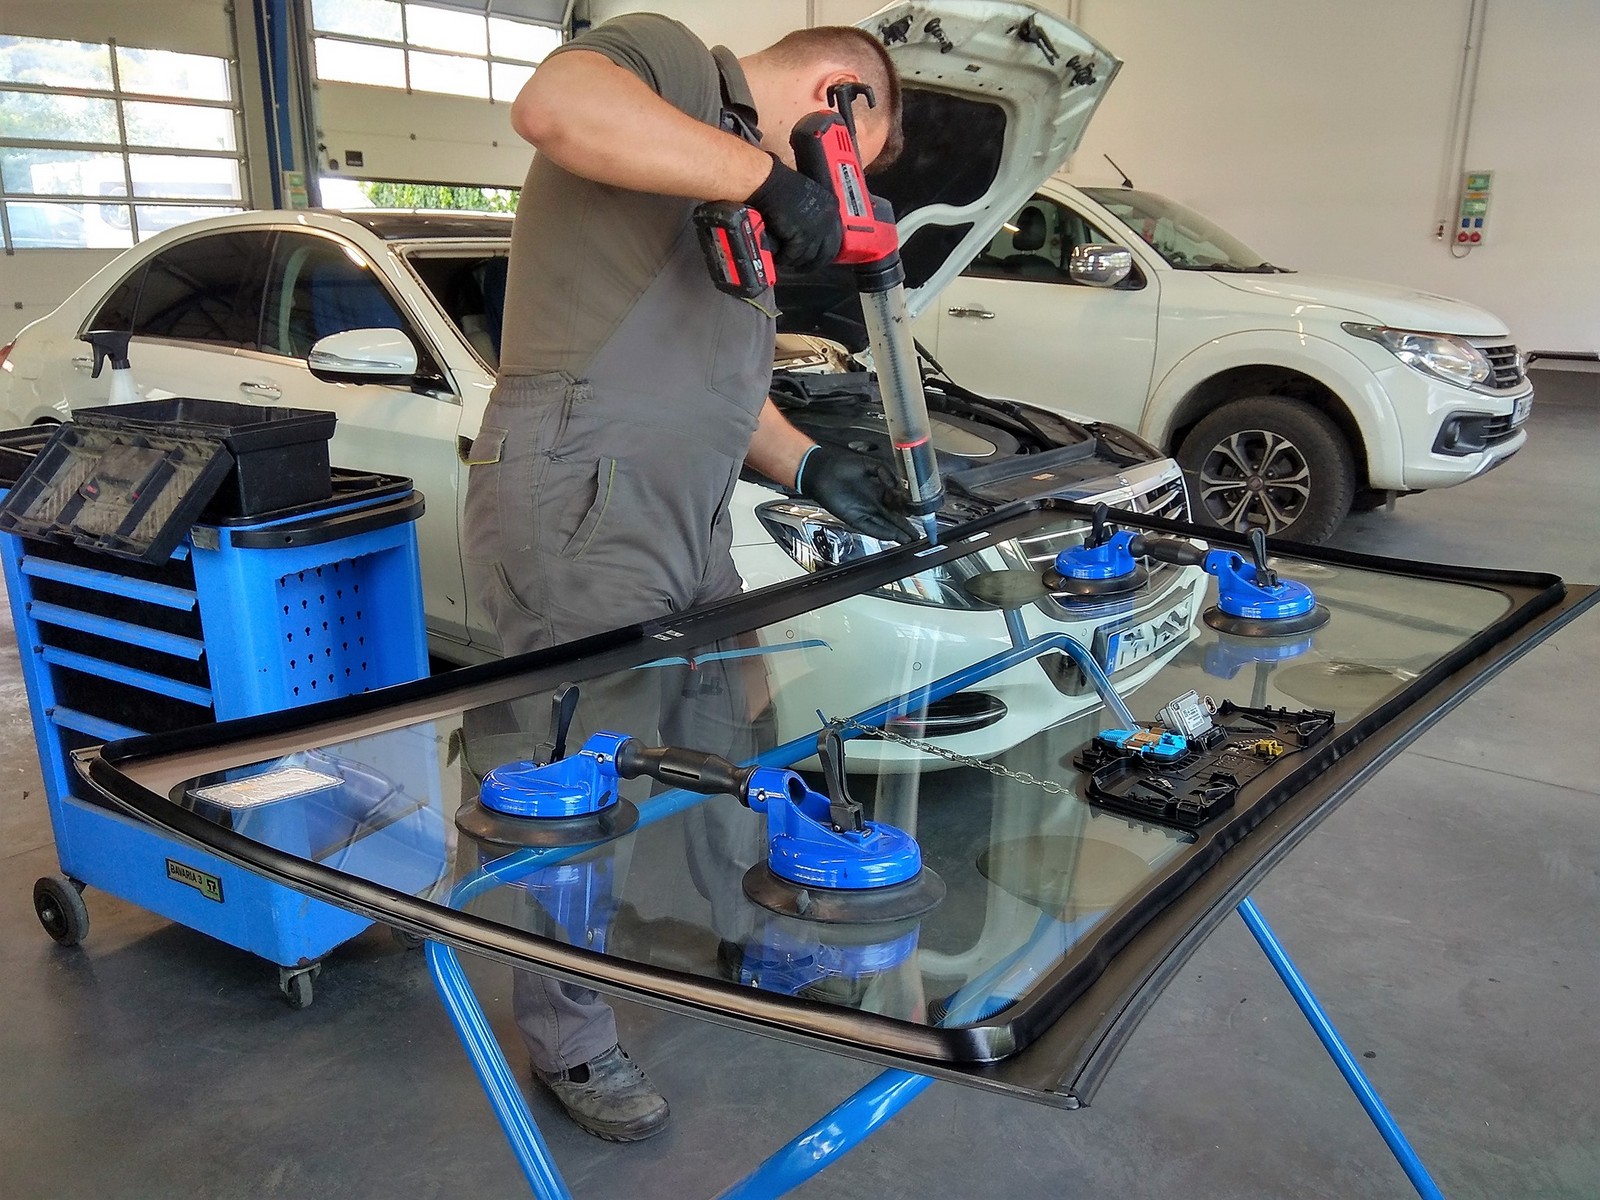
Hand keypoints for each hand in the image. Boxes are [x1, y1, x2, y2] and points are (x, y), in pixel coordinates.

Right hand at [745, 157, 842, 272]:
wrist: (768, 182)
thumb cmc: (781, 185)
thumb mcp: (807, 198)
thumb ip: (813, 216)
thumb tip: (811, 236)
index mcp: (831, 207)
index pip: (835, 238)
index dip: (825, 252)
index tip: (817, 258)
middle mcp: (827, 219)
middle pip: (826, 252)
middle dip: (813, 263)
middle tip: (802, 267)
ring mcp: (815, 228)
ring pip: (808, 257)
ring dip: (795, 261)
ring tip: (786, 260)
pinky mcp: (800, 235)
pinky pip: (793, 255)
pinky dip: (784, 258)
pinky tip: (778, 257)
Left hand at [796, 444, 920, 542]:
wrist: (821, 470)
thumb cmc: (841, 465)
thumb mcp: (870, 464)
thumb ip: (885, 472)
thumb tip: (896, 485)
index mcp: (877, 490)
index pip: (896, 503)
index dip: (907, 509)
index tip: (919, 513)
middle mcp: (872, 503)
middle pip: (893, 518)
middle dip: (906, 527)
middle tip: (919, 534)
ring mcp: (864, 512)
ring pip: (885, 525)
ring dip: (897, 533)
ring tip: (910, 540)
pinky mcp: (855, 519)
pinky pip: (872, 528)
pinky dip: (883, 533)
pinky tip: (893, 536)